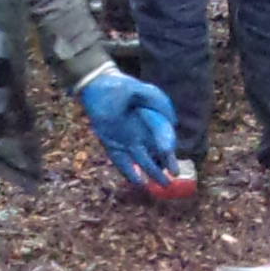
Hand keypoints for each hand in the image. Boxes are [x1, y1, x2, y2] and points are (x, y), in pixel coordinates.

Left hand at [76, 68, 179, 184]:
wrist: (95, 86)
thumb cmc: (119, 86)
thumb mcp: (142, 90)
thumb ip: (159, 101)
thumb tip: (173, 121)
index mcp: (153, 118)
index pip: (164, 134)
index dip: (168, 143)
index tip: (169, 151)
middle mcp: (143, 132)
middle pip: (157, 151)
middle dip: (166, 163)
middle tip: (174, 175)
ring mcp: (127, 140)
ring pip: (142, 159)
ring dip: (152, 172)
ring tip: (163, 184)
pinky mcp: (112, 144)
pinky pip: (122, 161)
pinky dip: (130, 172)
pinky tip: (139, 182)